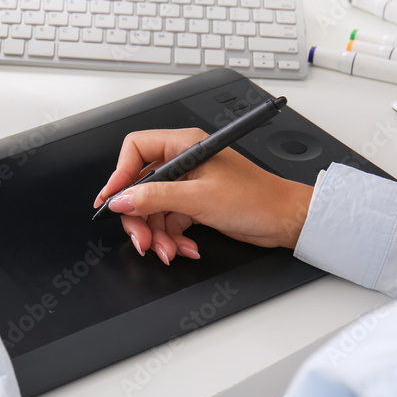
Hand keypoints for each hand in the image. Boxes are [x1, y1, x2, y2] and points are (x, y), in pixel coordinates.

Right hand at [94, 128, 314, 263]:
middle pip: (141, 186)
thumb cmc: (257, 199)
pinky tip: (185, 249)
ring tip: (169, 251)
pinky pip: (169, 221)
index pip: (136, 150)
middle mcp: (184, 161)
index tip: (111, 201)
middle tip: (142, 240)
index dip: (120, 175)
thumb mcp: (198, 199)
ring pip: (153, 209)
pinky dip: (173, 238)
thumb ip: (154, 198)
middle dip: (140, 217)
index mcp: (184, 145)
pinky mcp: (195, 204)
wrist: (285, 221)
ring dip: (158, 234)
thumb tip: (122, 200)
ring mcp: (189, 184)